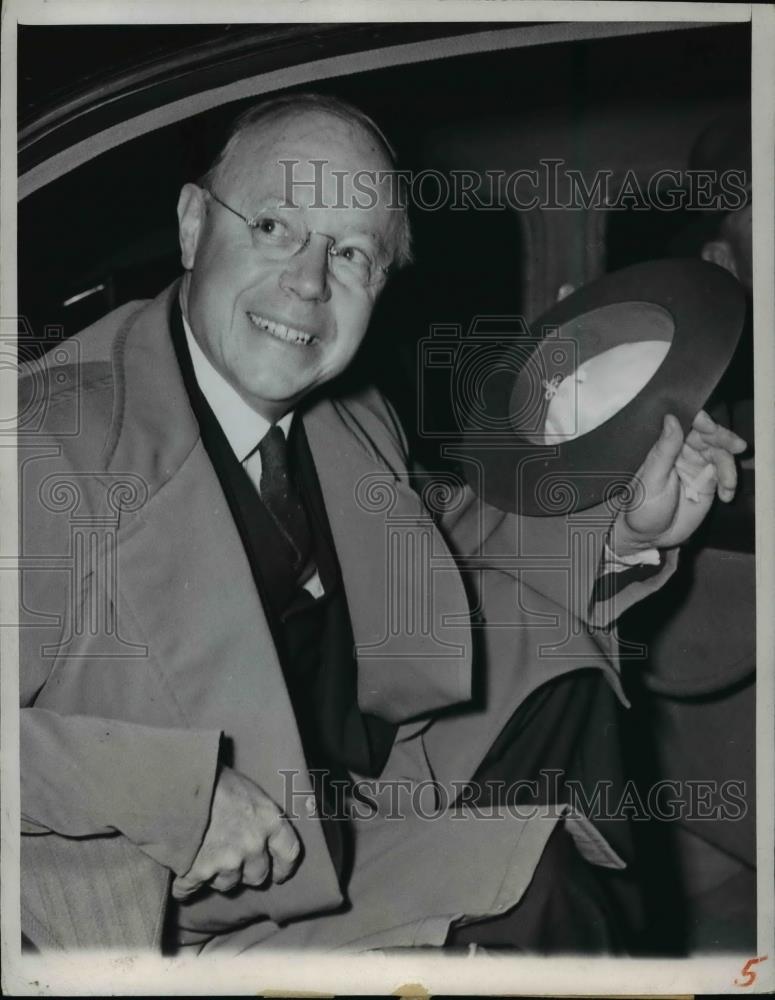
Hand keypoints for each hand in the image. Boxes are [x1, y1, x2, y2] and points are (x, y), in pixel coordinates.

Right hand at [171, 767, 300, 899]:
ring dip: (216, 876)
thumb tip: (260, 833)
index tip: (278, 875)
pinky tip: (181, 879)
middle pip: (257, 876)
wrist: (179, 780)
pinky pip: (189, 890)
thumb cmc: (215, 778)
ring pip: (226, 884)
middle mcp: (253, 845)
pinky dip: (184, 887)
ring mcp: (227, 861)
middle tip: (232, 861)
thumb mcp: (248, 790)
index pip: (289, 853)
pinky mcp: (198, 872)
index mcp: (269, 820)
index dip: (283, 868)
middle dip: (246, 872)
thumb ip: (258, 816)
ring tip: (203, 856)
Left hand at [613, 410, 746, 555]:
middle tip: (737, 446)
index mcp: (666, 447)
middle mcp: (683, 453)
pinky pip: (725, 476)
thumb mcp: (651, 480)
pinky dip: (730, 483)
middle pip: (709, 437)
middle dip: (724, 439)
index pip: (686, 425)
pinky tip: (727, 496)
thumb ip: (664, 450)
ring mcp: (697, 467)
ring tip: (728, 486)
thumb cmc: (641, 507)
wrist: (648, 536)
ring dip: (729, 468)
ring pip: (721, 455)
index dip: (700, 422)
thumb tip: (671, 418)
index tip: (711, 427)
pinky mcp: (708, 484)